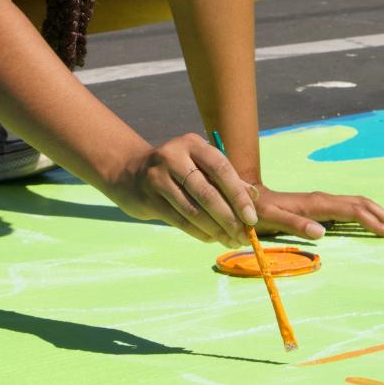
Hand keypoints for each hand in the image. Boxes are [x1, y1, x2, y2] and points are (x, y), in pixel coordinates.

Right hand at [106, 133, 259, 246]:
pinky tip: (211, 238)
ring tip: (231, 240)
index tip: (252, 218)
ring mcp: (158, 177)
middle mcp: (174, 157)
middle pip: (207, 192)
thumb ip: (226, 178)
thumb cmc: (177, 170)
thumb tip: (254, 197)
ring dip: (216, 230)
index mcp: (193, 144)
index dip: (238, 195)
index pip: (221, 169)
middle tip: (243, 236)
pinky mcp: (148, 198)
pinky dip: (199, 232)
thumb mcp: (200, 165)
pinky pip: (179, 220)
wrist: (129, 173)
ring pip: (193, 210)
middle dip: (229, 218)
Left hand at [253, 187, 383, 239]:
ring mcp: (325, 202)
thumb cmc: (256, 212)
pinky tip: (378, 222)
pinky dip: (371, 214)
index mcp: (318, 204)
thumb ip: (294, 225)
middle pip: (365, 205)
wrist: (246, 198)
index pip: (355, 211)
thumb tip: (323, 232)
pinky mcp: (323, 206)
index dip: (375, 222)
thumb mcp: (270, 219)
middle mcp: (325, 199)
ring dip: (383, 214)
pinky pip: (353, 208)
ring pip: (361, 204)